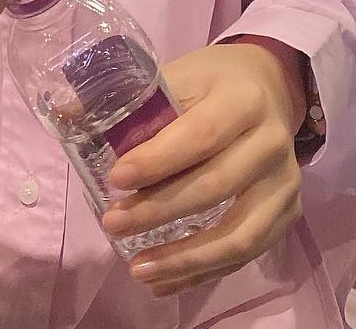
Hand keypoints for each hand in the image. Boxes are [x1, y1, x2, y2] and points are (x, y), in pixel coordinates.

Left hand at [100, 42, 305, 298]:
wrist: (270, 86)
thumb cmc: (213, 81)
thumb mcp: (178, 73)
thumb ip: (131, 98)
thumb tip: (66, 113)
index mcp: (242, 99)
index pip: (200, 135)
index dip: (157, 162)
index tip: (116, 179)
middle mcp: (272, 141)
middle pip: (214, 187)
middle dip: (158, 212)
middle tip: (112, 224)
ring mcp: (285, 182)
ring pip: (238, 235)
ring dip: (184, 259)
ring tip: (138, 269)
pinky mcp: (289, 212)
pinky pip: (247, 252)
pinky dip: (204, 272)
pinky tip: (166, 281)